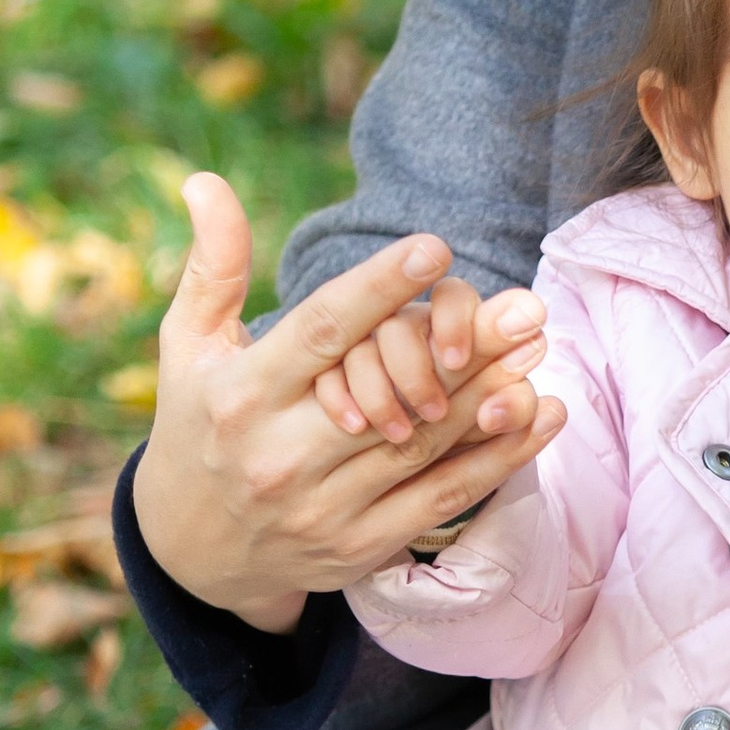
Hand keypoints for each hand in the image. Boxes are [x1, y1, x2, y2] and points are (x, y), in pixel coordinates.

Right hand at [132, 176, 566, 632]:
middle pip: (390, 394)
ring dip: (491, 398)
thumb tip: (205, 181)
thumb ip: (213, 267)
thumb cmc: (198, 423)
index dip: (378, 290)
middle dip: (463, 350)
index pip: (320, 334)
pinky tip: (541, 417)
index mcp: (244, 397)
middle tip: (524, 306)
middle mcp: (281, 456)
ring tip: (538, 348)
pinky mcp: (360, 546)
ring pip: (424, 446)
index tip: (433, 247)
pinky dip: (498, 460)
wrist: (195, 548)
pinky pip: (442, 500)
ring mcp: (324, 508)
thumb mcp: (189, 347)